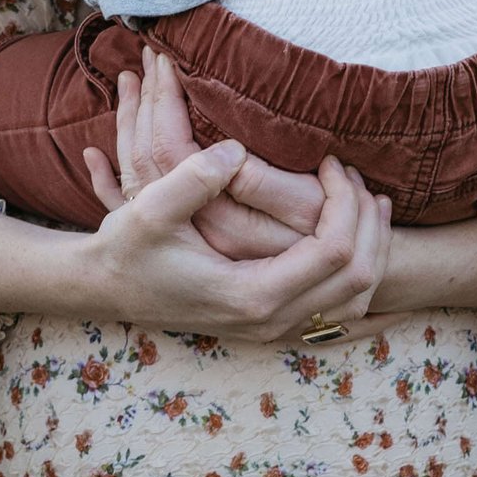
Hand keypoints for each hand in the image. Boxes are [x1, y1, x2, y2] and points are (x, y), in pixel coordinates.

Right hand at [75, 141, 390, 346]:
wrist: (105, 288)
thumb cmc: (126, 248)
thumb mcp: (150, 209)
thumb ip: (195, 177)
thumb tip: (238, 148)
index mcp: (251, 294)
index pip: (333, 251)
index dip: (344, 201)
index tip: (330, 161)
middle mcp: (270, 319)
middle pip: (358, 276)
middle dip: (368, 221)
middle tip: (354, 175)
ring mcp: (272, 328)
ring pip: (355, 299)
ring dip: (371, 247)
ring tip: (368, 201)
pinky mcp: (269, 324)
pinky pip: (337, 315)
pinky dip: (361, 281)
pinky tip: (366, 249)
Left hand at [82, 51, 330, 258]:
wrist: (297, 290)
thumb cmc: (311, 244)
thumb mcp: (301, 212)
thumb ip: (264, 183)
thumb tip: (228, 149)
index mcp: (208, 214)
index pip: (170, 145)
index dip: (166, 100)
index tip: (170, 61)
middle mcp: (180, 223)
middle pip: (146, 153)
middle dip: (148, 99)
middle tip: (151, 56)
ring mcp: (172, 232)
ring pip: (134, 171)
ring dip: (129, 122)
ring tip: (129, 81)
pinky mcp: (169, 241)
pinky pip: (122, 205)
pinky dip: (105, 178)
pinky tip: (92, 157)